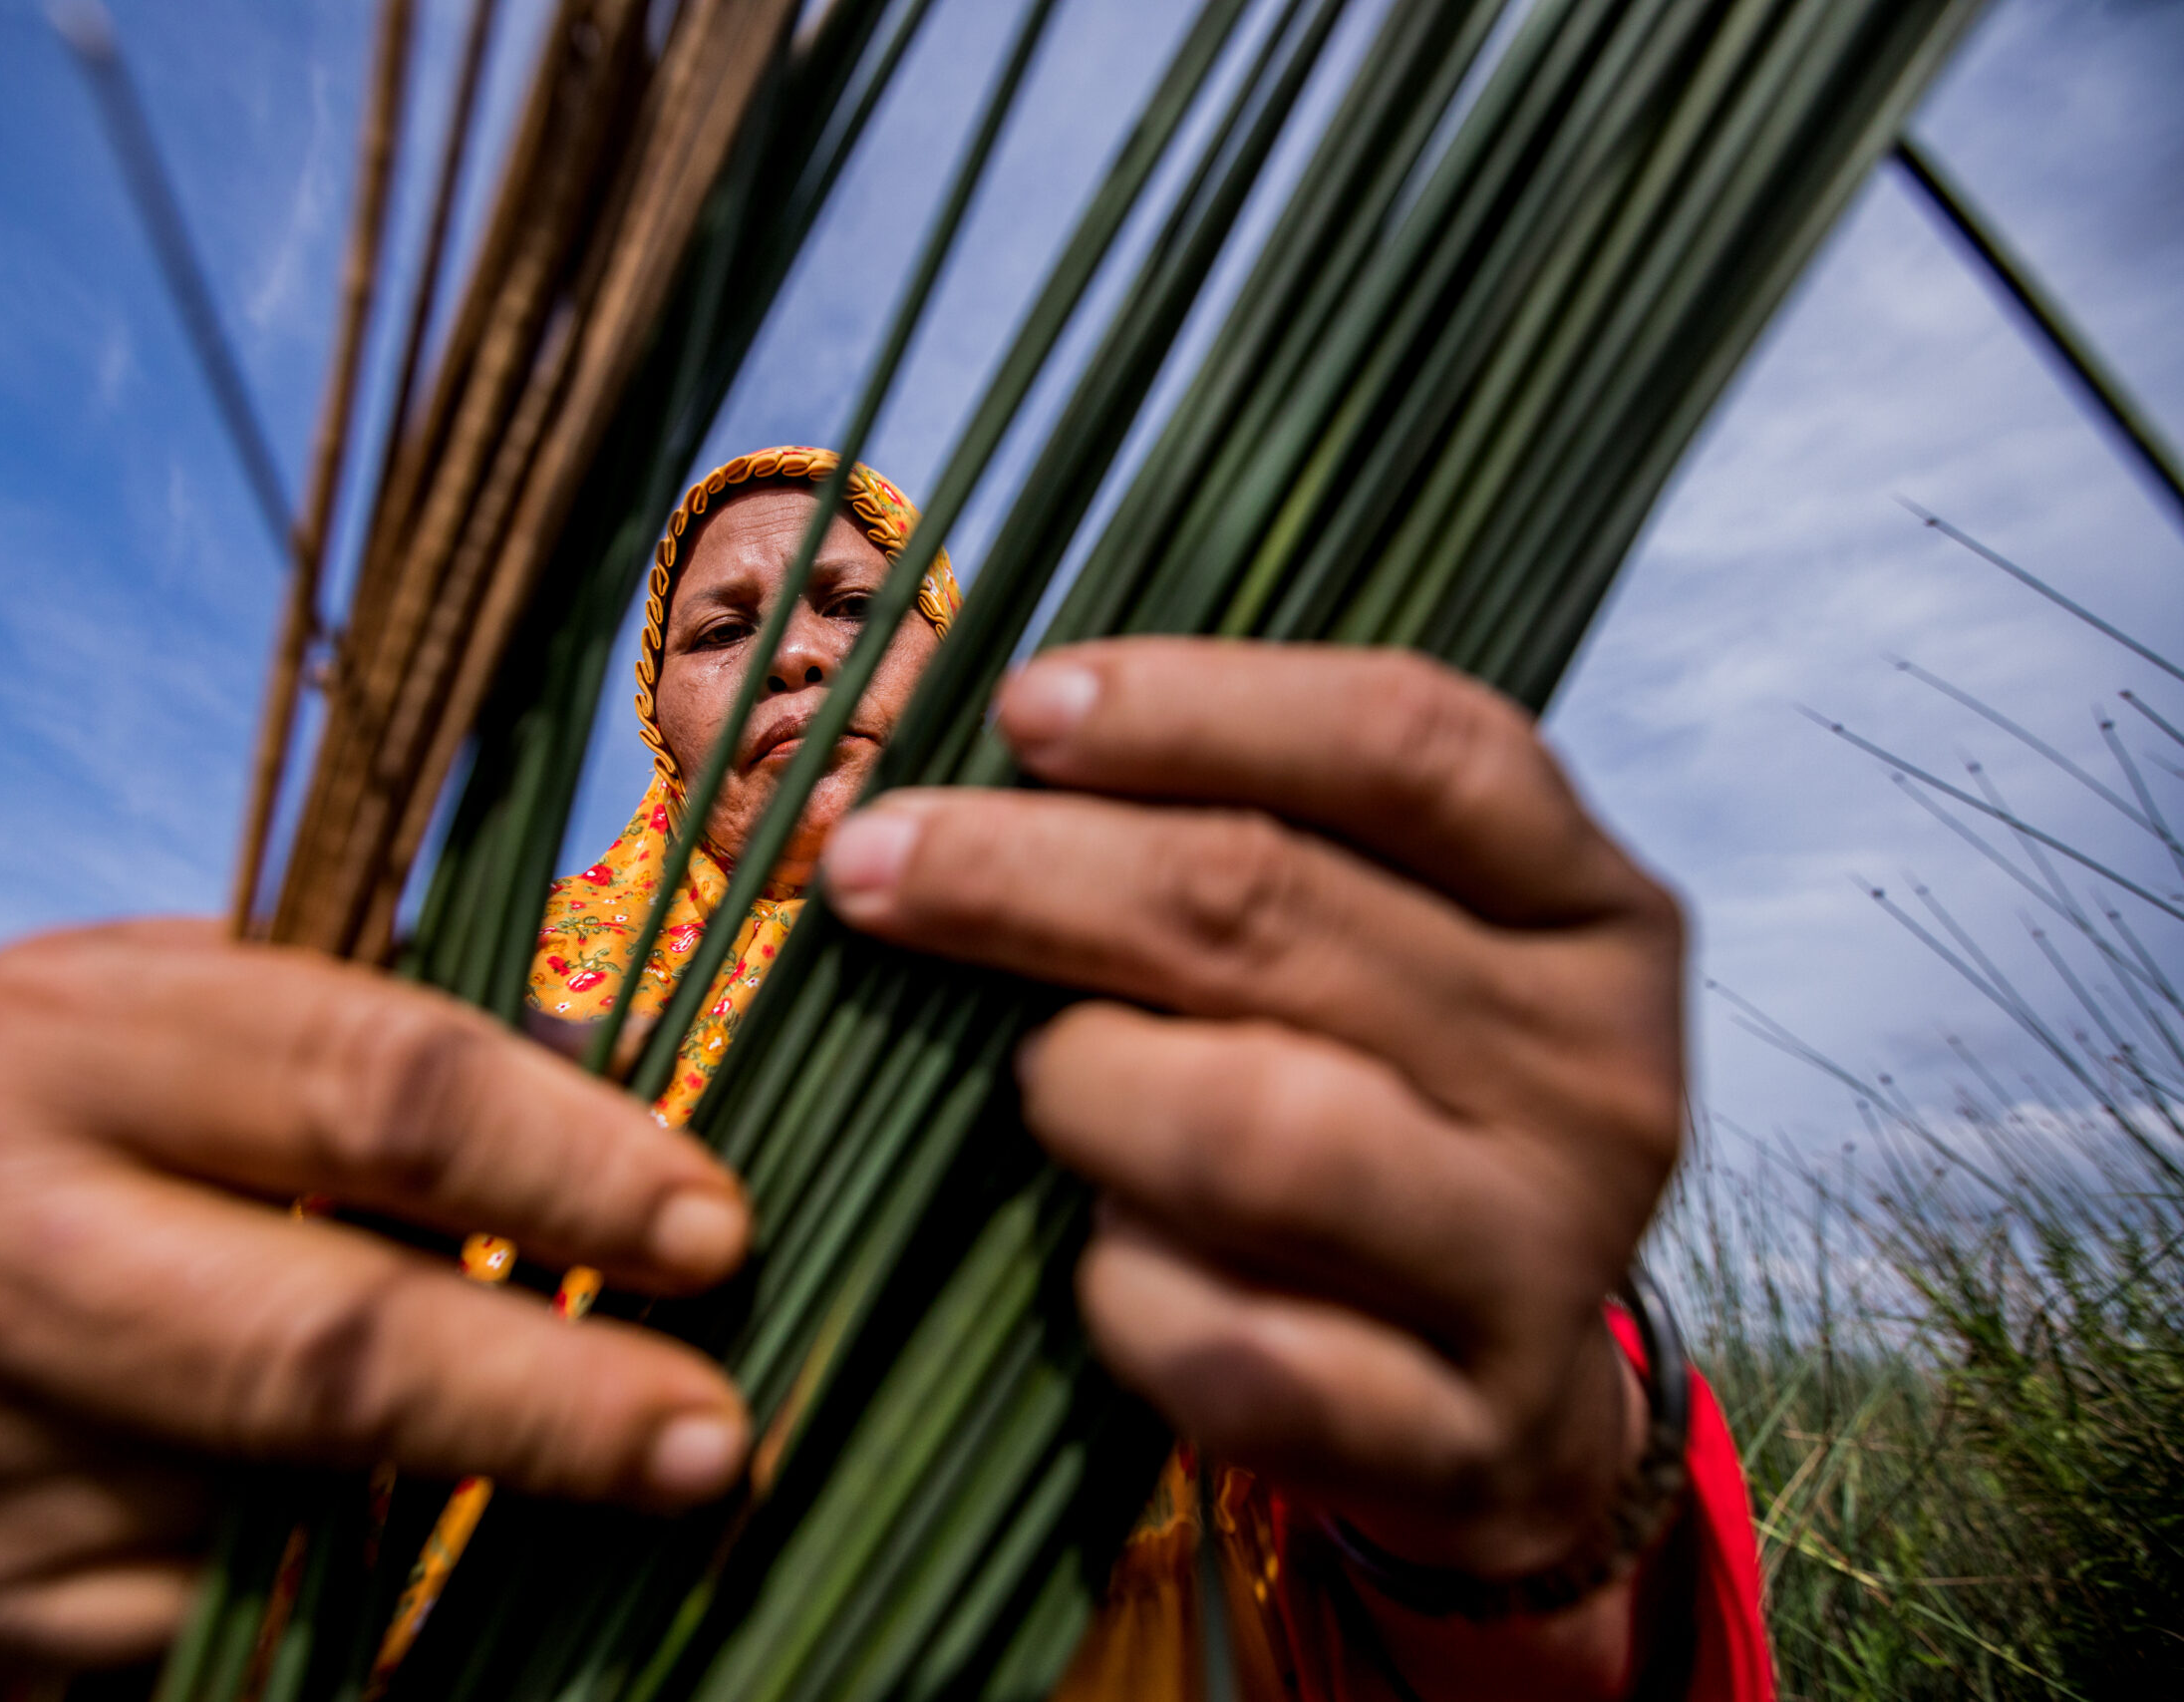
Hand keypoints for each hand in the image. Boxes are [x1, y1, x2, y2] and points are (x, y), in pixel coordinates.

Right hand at [0, 920, 752, 1666]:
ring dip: (470, 1502)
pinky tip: (422, 1552)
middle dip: (550, 1400)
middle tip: (712, 1436)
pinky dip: (345, 1591)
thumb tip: (638, 1122)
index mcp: (59, 1030)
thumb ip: (398, 1054)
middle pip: (324, 1342)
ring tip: (608, 1477)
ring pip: (276, 1506)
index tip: (714, 1231)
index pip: (371, 1091)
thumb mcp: (212, 1031)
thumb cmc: (111, 1133)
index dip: (566, 1168)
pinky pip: (203, 1614)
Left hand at [822, 643, 1682, 1626]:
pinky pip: (1233, 1347)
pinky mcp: (1461, 1436)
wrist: (1512, 1416)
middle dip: (1030, 873)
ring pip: (1254, 1128)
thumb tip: (974, 733)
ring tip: (1042, 1084)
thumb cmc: (1390, 1114)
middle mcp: (1591, 1070)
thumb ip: (1244, 836)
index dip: (1196, 707)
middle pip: (1277, 910)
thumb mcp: (1381, 951)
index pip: (1409, 744)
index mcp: (1589, 908)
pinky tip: (1103, 1257)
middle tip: (877, 863)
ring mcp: (1539, 1260)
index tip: (1021, 707)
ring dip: (1086, 1085)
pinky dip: (1122, 1292)